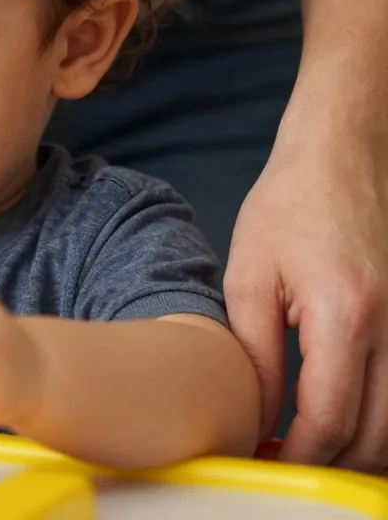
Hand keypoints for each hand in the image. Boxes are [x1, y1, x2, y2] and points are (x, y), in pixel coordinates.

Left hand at [226, 127, 387, 471]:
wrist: (339, 158)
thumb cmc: (287, 207)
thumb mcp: (249, 278)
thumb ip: (255, 354)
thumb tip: (257, 417)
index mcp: (345, 316)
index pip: (331, 419)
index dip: (296, 455)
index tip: (263, 465)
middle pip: (375, 436)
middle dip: (328, 463)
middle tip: (278, 464)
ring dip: (355, 449)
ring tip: (301, 447)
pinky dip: (374, 420)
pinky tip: (334, 418)